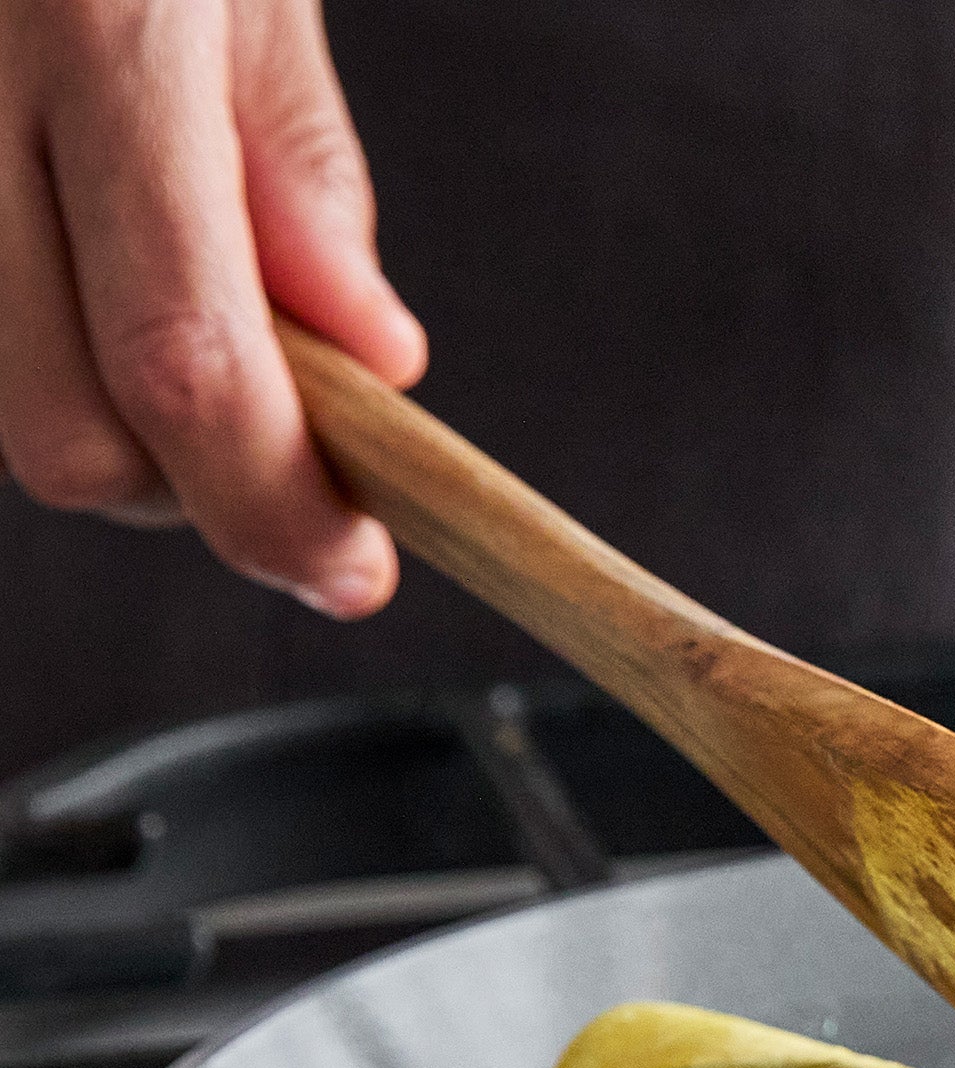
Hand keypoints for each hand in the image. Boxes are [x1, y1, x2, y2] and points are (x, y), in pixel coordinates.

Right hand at [0, 0, 423, 613]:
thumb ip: (290, 157)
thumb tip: (365, 356)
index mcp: (89, 19)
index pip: (189, 367)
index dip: (279, 513)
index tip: (353, 570)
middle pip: (63, 435)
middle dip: (192, 490)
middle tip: (283, 449)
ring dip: (108, 421)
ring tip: (178, 318)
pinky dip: (33, 335)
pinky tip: (84, 261)